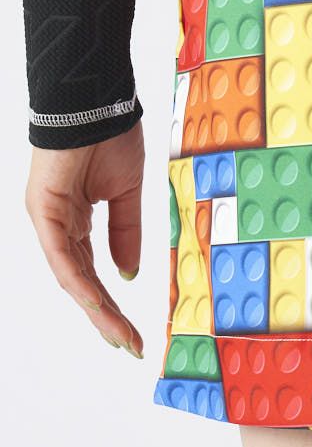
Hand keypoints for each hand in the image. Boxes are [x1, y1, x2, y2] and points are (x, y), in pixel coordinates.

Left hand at [25, 121, 144, 356]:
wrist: (94, 103)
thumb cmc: (110, 135)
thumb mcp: (127, 193)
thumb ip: (127, 233)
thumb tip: (128, 275)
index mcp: (76, 219)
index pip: (93, 271)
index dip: (112, 302)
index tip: (133, 329)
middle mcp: (58, 225)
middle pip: (81, 281)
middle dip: (106, 316)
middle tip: (130, 344)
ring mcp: (48, 220)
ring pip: (71, 275)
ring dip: (96, 308)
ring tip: (120, 334)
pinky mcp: (44, 211)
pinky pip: (63, 256)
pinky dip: (81, 281)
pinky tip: (99, 303)